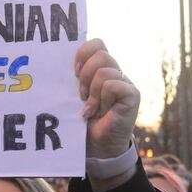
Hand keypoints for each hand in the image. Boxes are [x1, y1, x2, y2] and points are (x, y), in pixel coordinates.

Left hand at [74, 39, 138, 160]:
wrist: (97, 147)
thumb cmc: (83, 122)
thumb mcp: (74, 96)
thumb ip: (74, 77)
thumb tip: (58, 60)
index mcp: (101, 69)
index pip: (96, 44)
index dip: (83, 53)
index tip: (73, 72)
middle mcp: (115, 73)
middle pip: (100, 53)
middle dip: (84, 75)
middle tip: (81, 95)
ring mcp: (125, 83)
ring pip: (104, 71)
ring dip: (92, 93)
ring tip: (92, 108)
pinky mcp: (132, 94)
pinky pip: (113, 85)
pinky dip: (103, 100)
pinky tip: (103, 112)